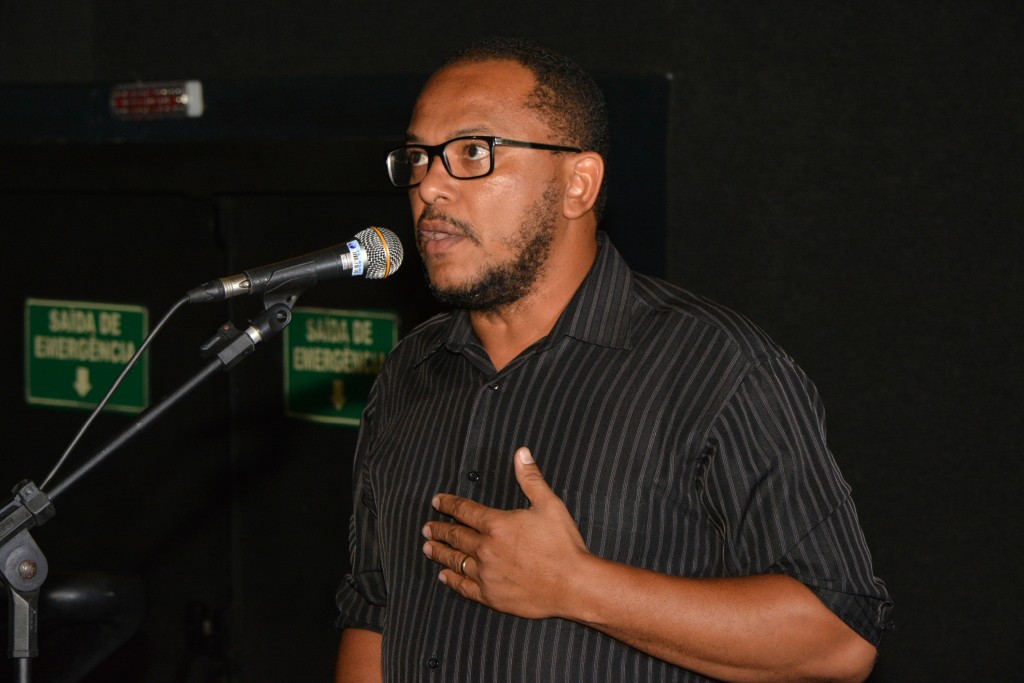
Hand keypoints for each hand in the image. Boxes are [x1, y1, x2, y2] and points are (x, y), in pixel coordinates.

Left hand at [422, 447, 589, 618]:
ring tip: (428, 547)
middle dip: (439, 529)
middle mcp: (485, 548)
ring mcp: (486, 574)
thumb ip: (531, 479)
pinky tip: (444, 576)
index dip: (449, 504)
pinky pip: (464, 587)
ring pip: (455, 561)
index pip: (464, 510)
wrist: (573, 585)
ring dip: (440, 553)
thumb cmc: (563, 544)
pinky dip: (452, 580)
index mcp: (497, 524)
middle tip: (426, 527)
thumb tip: (521, 453)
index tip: (437, 501)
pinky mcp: (491, 595)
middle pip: (455, 536)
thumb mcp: (549, 505)